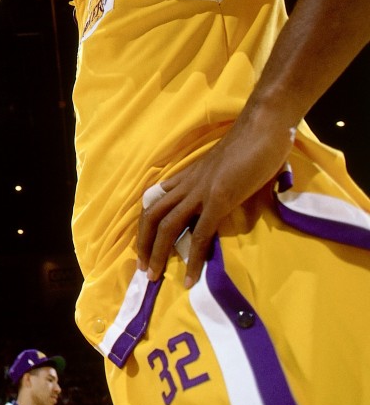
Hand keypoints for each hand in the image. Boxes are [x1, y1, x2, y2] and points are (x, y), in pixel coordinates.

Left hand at [137, 106, 295, 287]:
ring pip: (166, 226)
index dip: (145, 225)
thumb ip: (220, 186)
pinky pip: (199, 235)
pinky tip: (190, 278)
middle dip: (143, 244)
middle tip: (142, 268)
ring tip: (154, 277)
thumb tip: (227, 204)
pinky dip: (193, 259)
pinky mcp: (219, 199)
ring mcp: (201, 192)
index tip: (144, 246)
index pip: (155, 202)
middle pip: (151, 216)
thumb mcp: (226, 169)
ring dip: (158, 254)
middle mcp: (187, 185)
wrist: (263, 126)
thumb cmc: (252, 144)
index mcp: (188, 177)